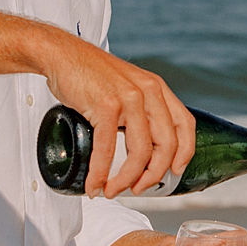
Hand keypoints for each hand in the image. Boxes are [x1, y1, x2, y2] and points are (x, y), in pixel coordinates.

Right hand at [34, 35, 194, 198]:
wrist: (61, 54)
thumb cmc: (89, 74)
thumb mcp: (125, 86)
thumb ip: (138, 109)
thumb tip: (140, 146)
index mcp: (157, 88)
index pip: (185, 124)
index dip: (185, 152)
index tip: (175, 171)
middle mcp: (148, 91)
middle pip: (166, 145)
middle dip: (154, 175)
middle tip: (139, 189)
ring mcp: (128, 98)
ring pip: (140, 152)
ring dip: (127, 179)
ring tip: (113, 190)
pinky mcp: (105, 105)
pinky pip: (107, 148)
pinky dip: (101, 172)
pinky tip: (95, 183)